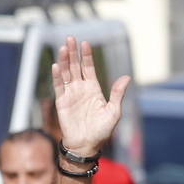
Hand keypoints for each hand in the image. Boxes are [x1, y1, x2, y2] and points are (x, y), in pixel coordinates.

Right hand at [51, 38, 130, 158]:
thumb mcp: (114, 112)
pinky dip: (57, 76)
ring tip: (64, 48)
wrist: (86, 145)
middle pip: (75, 66)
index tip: (85, 42)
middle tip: (70, 38)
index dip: (86, 55)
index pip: (89, 68)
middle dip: (73, 52)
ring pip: (66, 73)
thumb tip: (127, 77)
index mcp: (94, 89)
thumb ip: (117, 94)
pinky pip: (58, 86)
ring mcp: (70, 94)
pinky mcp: (61, 102)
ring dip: (64, 60)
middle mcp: (81, 88)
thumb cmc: (102, 131)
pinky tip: (57, 65)